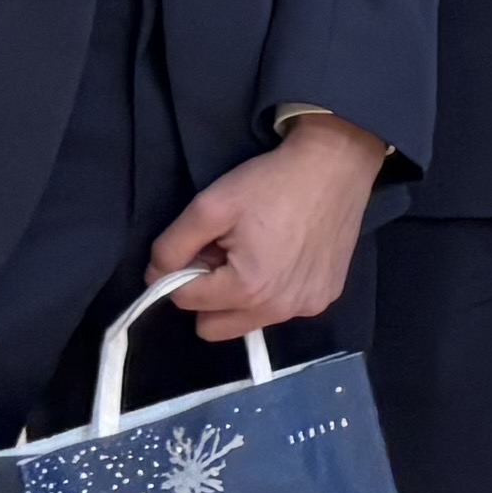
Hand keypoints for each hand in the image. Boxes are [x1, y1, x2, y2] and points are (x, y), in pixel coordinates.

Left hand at [152, 114, 383, 340]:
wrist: (336, 166)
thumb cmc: (271, 183)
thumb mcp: (209, 205)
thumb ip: (171, 246)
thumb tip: (155, 276)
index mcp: (247, 288)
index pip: (184, 301)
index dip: (182, 271)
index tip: (201, 245)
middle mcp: (278, 309)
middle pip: (212, 326)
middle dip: (209, 295)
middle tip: (225, 253)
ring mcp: (306, 306)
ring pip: (246, 322)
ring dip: (240, 296)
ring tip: (258, 253)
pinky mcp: (325, 298)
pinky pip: (281, 310)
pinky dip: (274, 291)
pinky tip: (287, 255)